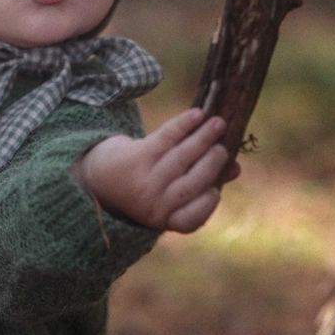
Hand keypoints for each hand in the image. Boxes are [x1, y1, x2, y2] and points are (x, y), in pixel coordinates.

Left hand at [76, 108, 237, 233]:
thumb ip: (202, 185)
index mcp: (162, 220)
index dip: (208, 205)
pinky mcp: (135, 156)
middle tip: (224, 145)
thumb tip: (236, 169)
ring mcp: (143, 181)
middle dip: (212, 162)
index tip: (217, 190)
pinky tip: (199, 114)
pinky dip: (185, 124)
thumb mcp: (169, 193)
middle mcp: (152, 204)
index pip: (191, 220)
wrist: (98, 176)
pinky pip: (167, 137)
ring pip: (182, 157)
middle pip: (192, 182)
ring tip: (219, 123)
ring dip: (204, 137)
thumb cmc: (146, 184)